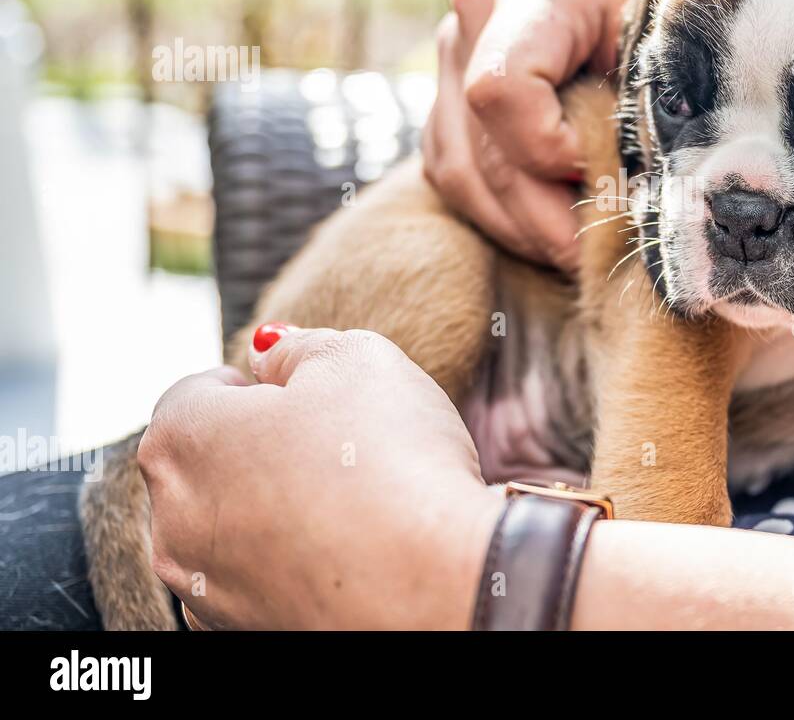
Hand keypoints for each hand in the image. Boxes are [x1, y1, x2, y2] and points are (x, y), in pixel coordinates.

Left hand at [138, 326, 502, 629]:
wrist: (436, 585)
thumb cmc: (392, 463)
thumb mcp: (357, 360)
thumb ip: (300, 347)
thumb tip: (271, 353)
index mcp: (184, 438)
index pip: (196, 392)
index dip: (256, 384)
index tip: (306, 392)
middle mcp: (174, 519)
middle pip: (209, 462)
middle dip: (261, 446)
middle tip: (338, 442)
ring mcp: (205, 587)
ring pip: (232, 527)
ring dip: (275, 508)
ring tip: (351, 499)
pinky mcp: (245, 630)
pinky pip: (260, 579)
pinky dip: (293, 561)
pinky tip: (349, 549)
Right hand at [425, 0, 690, 270]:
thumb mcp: (681, 36)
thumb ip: (654, 104)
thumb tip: (644, 201)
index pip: (500, 90)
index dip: (552, 149)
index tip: (612, 163)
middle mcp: (475, 19)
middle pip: (484, 154)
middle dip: (548, 219)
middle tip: (605, 256)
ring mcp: (453, 56)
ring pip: (460, 176)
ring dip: (523, 229)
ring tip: (583, 252)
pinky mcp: (449, 93)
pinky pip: (454, 175)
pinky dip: (503, 215)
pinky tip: (555, 228)